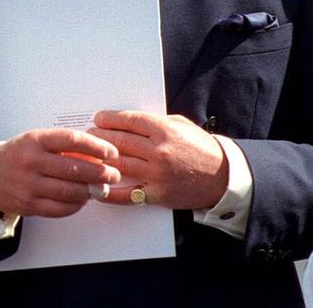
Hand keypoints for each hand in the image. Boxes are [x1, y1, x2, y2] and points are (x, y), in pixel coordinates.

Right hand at [0, 129, 121, 217]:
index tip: (110, 152)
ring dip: (90, 191)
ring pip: (69, 191)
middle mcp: (31, 161)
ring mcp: (29, 184)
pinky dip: (76, 205)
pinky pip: (60, 208)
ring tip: (100, 189)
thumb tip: (96, 156)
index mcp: (35, 140)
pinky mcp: (28, 204)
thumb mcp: (36, 141)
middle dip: (100, 173)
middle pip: (74, 168)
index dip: (96, 146)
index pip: (72, 140)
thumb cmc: (18, 156)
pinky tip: (82, 200)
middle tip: (113, 174)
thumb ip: (63, 146)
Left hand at [88, 110, 228, 209]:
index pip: (127, 120)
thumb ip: (155, 122)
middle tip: (88, 135)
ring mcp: (157, 174)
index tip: (98, 119)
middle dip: (98, 137)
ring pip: (117, 164)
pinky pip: (126, 194)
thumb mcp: (181, 125)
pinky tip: (96, 186)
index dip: (107, 119)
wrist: (224, 177)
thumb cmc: (201, 148)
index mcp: (164, 130)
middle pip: (117, 141)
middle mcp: (158, 151)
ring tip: (89, 155)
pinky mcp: (157, 194)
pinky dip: (109, 191)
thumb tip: (126, 120)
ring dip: (99, 159)